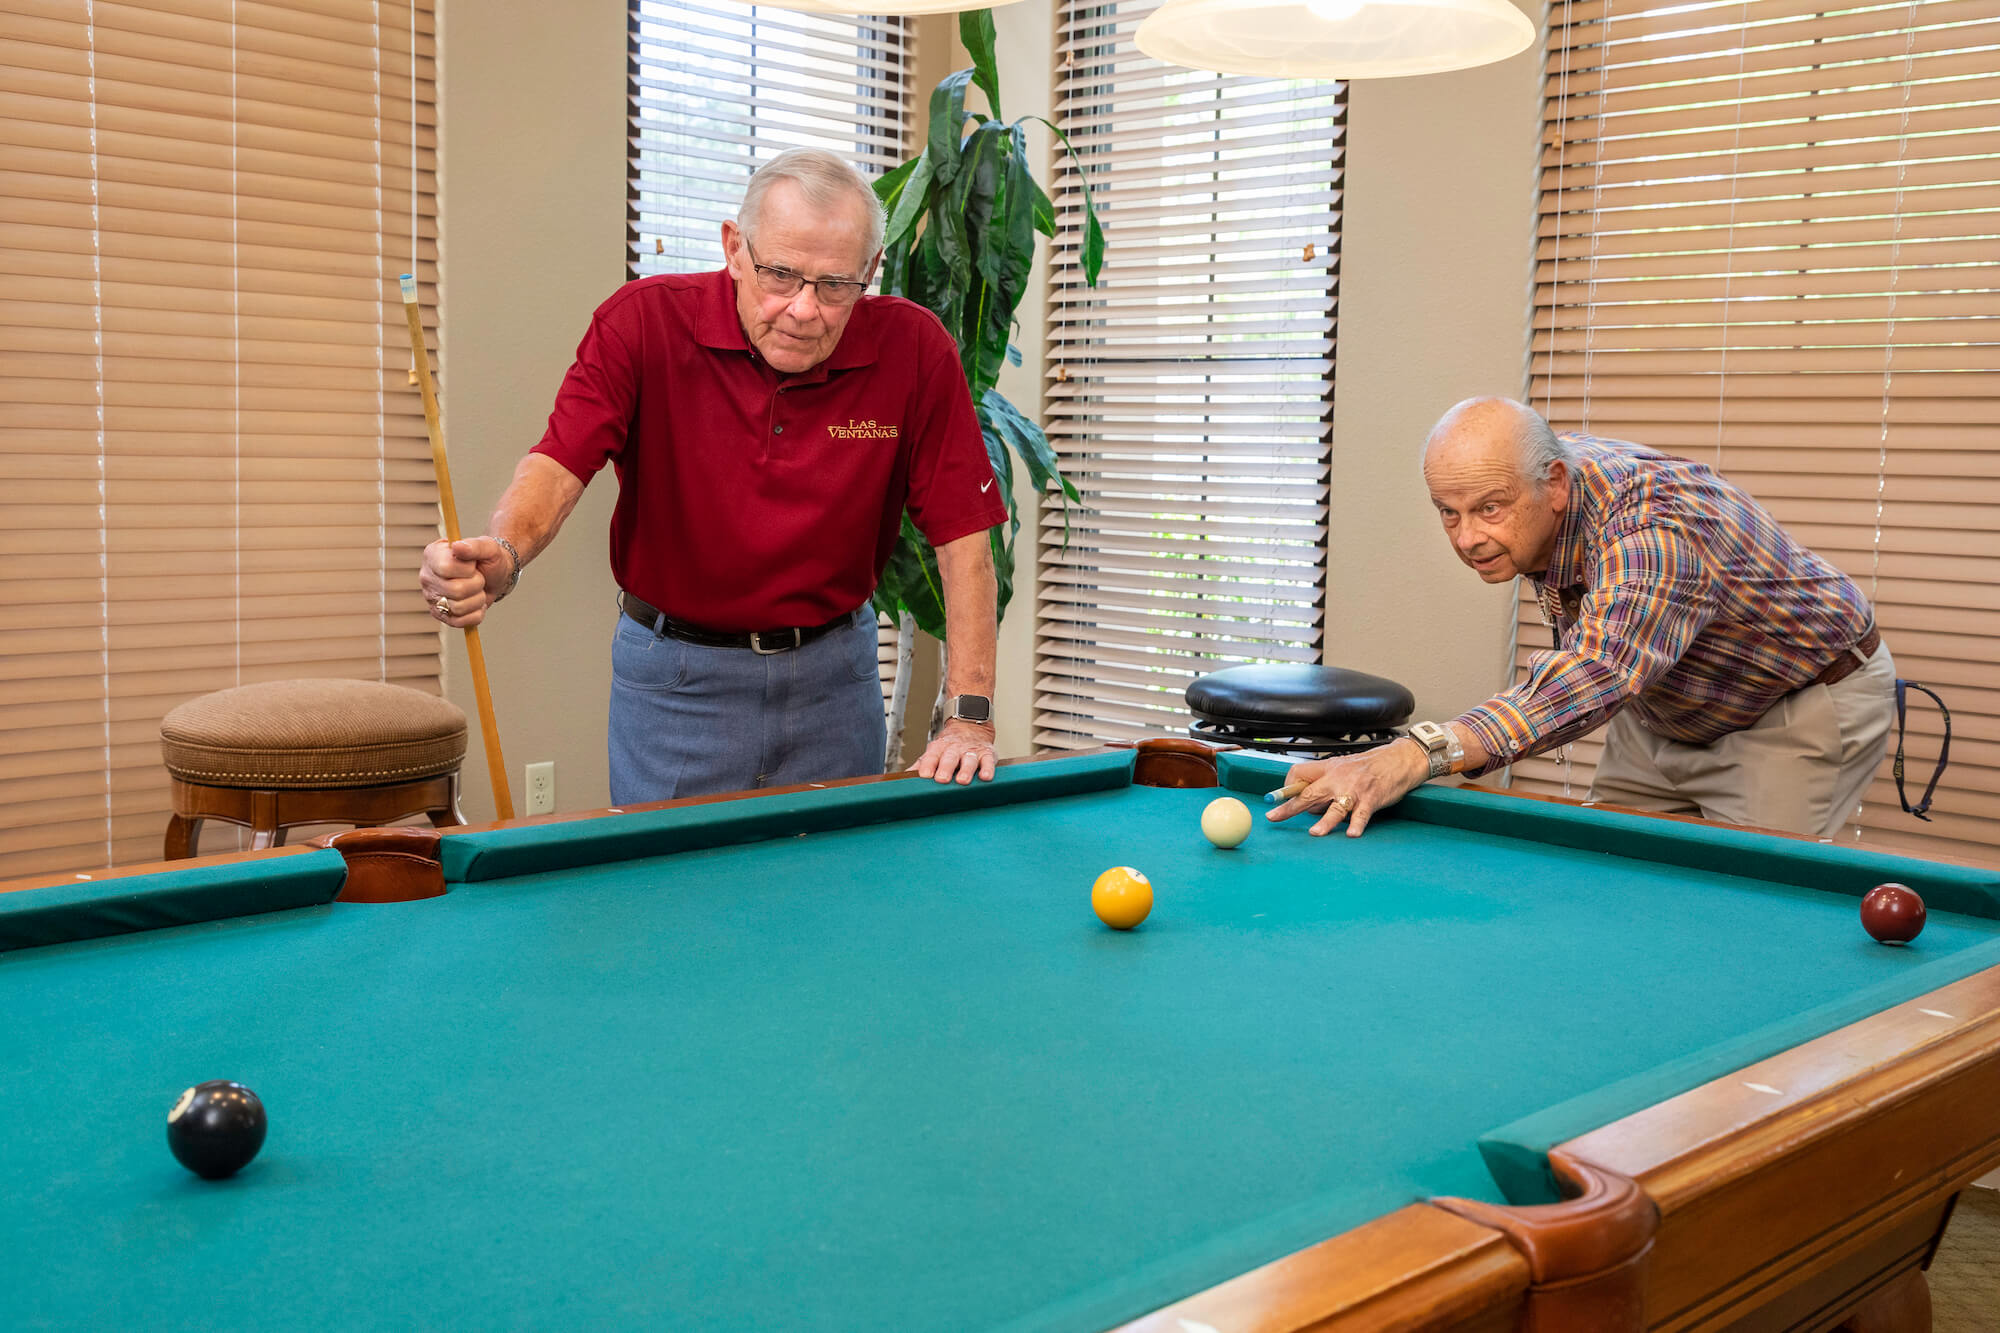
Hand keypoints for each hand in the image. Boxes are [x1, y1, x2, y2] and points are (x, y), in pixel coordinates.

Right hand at [419, 536, 509, 627]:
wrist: (495, 577)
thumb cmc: (487, 560)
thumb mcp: (487, 548)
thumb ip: (474, 546)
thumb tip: (457, 546)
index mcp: (433, 555)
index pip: (446, 568)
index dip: (468, 569)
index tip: (473, 564)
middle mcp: (427, 576)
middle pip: (455, 590)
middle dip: (477, 584)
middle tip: (478, 577)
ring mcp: (431, 597)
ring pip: (458, 607)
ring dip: (477, 599)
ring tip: (477, 589)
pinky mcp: (440, 615)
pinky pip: (461, 622)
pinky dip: (476, 613)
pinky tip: (475, 602)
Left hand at [914, 719, 997, 784]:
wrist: (970, 725)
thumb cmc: (950, 746)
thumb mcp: (934, 752)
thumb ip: (922, 764)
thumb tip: (905, 775)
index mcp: (939, 748)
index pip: (931, 756)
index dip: (928, 765)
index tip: (924, 775)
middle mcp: (955, 749)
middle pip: (949, 758)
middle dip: (945, 768)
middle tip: (942, 780)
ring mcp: (972, 751)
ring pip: (969, 760)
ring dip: (966, 770)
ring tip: (963, 781)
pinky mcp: (987, 754)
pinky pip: (989, 761)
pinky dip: (988, 769)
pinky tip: (985, 777)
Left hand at [1265, 739, 1429, 837]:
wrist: (1398, 760)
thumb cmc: (1368, 767)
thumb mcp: (1342, 768)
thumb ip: (1325, 783)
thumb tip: (1306, 803)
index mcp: (1328, 769)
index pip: (1299, 774)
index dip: (1287, 787)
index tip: (1277, 799)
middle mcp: (1338, 779)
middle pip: (1309, 793)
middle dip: (1290, 806)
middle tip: (1274, 816)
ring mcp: (1355, 790)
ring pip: (1336, 807)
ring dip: (1325, 821)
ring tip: (1315, 833)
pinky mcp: (1372, 799)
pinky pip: (1362, 814)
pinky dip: (1357, 824)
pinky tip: (1352, 834)